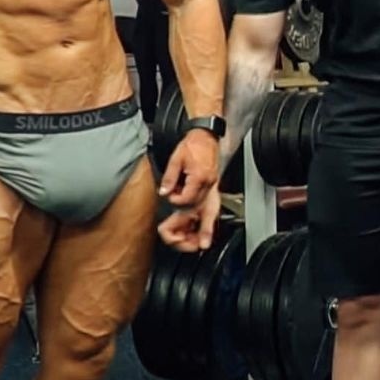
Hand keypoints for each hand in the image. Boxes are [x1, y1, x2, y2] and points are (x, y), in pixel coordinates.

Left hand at [157, 128, 219, 249]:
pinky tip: (204, 222)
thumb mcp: (177, 158)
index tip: (170, 196)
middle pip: (207, 210)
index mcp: (200, 176)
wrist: (206, 135)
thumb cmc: (193, 144)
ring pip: (212, 209)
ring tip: (205, 240)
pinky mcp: (214, 184)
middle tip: (203, 244)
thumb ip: (170, 177)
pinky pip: (212, 203)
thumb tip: (165, 191)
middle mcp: (209, 183)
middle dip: (205, 229)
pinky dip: (208, 214)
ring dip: (208, 225)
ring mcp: (214, 185)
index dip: (177, 200)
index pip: (188, 198)